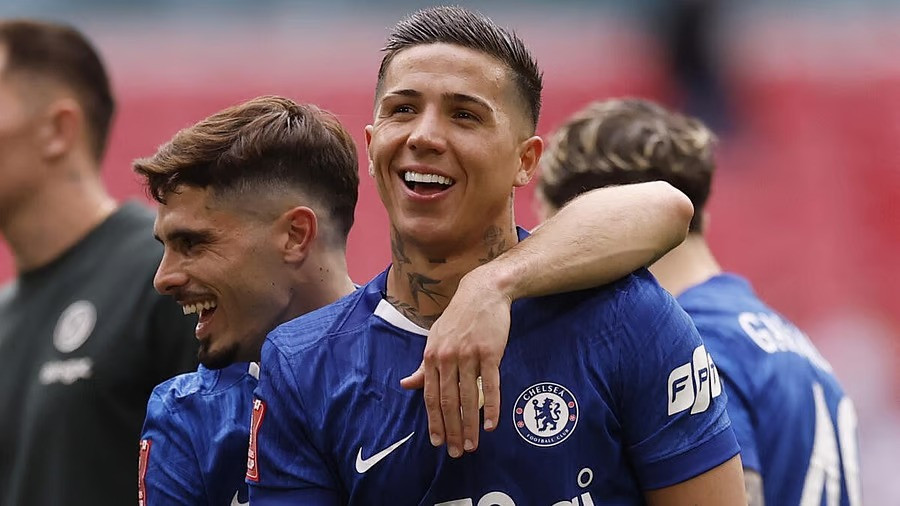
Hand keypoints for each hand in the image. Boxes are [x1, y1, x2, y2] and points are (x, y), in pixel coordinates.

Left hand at [400, 270, 510, 457]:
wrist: (483, 292)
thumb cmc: (459, 318)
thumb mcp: (435, 338)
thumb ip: (423, 366)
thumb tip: (406, 384)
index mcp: (431, 356)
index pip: (430, 396)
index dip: (434, 422)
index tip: (438, 442)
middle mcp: (447, 357)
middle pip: (448, 401)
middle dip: (452, 430)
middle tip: (456, 452)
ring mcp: (468, 355)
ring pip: (468, 397)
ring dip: (470, 424)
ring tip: (472, 445)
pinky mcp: (490, 352)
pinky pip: (491, 384)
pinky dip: (492, 406)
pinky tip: (491, 425)